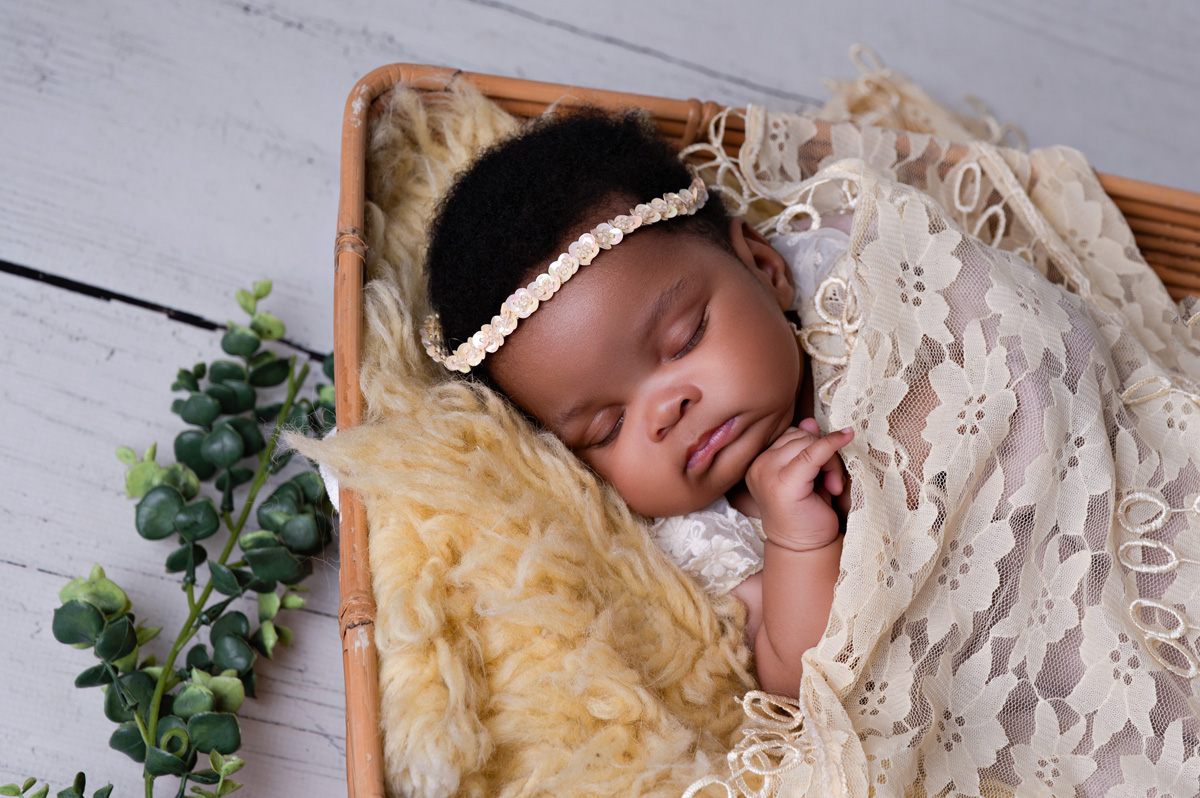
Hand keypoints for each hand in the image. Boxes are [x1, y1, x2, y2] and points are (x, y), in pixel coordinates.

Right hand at [745, 420, 852, 552]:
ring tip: (831, 486)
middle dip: (824, 453)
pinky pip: (813, 452)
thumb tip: (808, 421)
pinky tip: (846, 437)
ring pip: (808, 443)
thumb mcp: (806, 475)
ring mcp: (766, 473)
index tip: (827, 469)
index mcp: (758, 462)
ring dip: (830, 460)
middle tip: (833, 482)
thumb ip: (804, 448)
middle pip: (800, 437)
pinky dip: (833, 443)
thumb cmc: (806, 513)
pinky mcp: (783, 483)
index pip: (790, 435)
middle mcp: (757, 466)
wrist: (804, 547)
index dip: (814, 445)